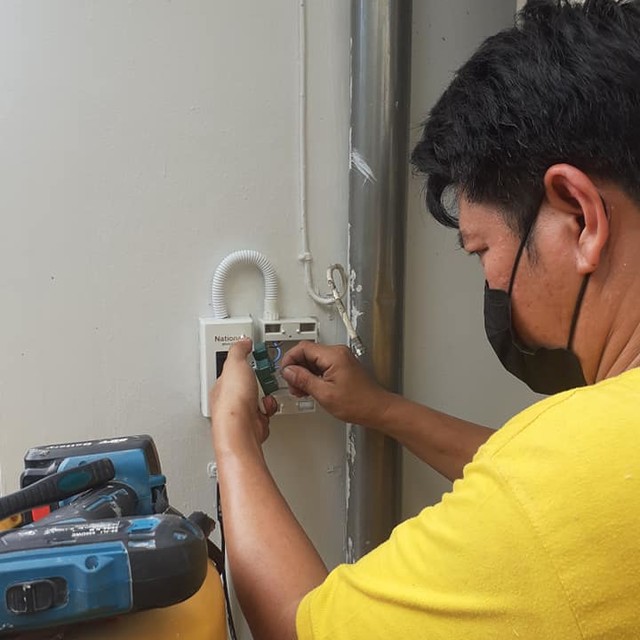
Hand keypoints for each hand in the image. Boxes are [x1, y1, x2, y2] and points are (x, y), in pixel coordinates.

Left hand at [210, 339, 277, 454]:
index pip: (233, 368)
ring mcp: (243, 413)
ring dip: (264, 395)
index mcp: (222, 385)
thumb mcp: (235, 363)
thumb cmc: (232, 401)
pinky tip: (266, 407)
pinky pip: (266, 411)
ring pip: (258, 398)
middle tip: (262, 375)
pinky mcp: (255, 423)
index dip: (244, 360)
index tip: (254, 354)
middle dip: (257, 379)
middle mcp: (231, 400)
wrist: (241, 430)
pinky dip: (269, 408)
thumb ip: (239, 350)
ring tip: (265, 393)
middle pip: (247, 383)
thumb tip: (243, 341)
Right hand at [280, 342, 393, 425]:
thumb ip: (303, 380)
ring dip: (304, 374)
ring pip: (313, 360)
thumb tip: (288, 372)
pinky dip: (313, 376)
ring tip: (301, 390)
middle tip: (293, 385)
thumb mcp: (324, 394)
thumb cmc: (359, 403)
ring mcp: (341, 359)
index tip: (285, 373)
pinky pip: (321, 365)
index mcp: (334, 356)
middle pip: (307, 353)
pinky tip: (311, 388)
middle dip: (296, 369)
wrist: (377, 409)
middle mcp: (338, 353)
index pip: (302, 348)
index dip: (289, 360)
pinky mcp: (342, 366)